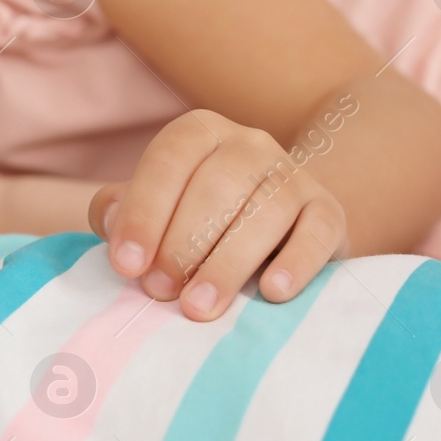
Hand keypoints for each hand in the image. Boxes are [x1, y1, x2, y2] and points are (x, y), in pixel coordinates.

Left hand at [87, 109, 347, 319]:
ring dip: (228, 263)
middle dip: (182, 244)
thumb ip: (119, 210)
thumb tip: (111, 222)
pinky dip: (296, 263)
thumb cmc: (194, 219)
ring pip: (267, 210)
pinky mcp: (329, 212)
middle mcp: (250, 144)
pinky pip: (318, 232)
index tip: (127, 265)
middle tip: (160, 292)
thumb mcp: (152, 208)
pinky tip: (272, 292)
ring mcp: (295, 176)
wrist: (276, 222)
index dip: (145, 213)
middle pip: (217, 186)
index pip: (169, 161)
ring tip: (200, 306)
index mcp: (199, 133)